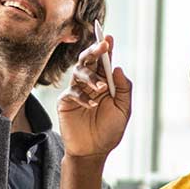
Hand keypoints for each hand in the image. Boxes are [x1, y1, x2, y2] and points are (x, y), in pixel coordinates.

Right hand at [57, 34, 131, 158]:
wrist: (93, 151)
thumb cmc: (109, 130)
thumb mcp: (123, 110)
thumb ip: (122, 89)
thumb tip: (118, 68)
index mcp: (104, 81)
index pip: (104, 61)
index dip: (105, 48)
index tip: (108, 37)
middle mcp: (89, 82)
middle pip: (88, 60)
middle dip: (95, 50)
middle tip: (103, 46)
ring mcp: (76, 90)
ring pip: (78, 72)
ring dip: (90, 76)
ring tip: (100, 87)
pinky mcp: (65, 102)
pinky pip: (72, 92)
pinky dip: (83, 97)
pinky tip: (92, 105)